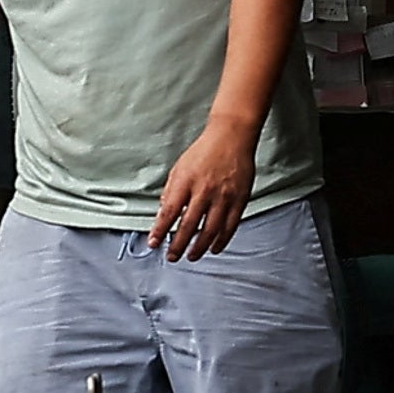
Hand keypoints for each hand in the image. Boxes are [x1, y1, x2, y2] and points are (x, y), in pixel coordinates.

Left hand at [150, 116, 258, 261]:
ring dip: (199, 247)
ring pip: (210, 230)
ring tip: (191, 256)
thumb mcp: (179, 167)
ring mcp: (224, 196)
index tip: (153, 243)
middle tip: (172, 256)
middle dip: (178, 245)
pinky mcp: (240, 199)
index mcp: (186, 181)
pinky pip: (230, 226)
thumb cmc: (204, 151)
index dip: (160, 230)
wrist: (232, 136)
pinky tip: (213, 248)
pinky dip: (221, 240)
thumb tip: (162, 214)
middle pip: (189, 225)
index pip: (169, 212)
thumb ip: (171, 191)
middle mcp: (204, 190)